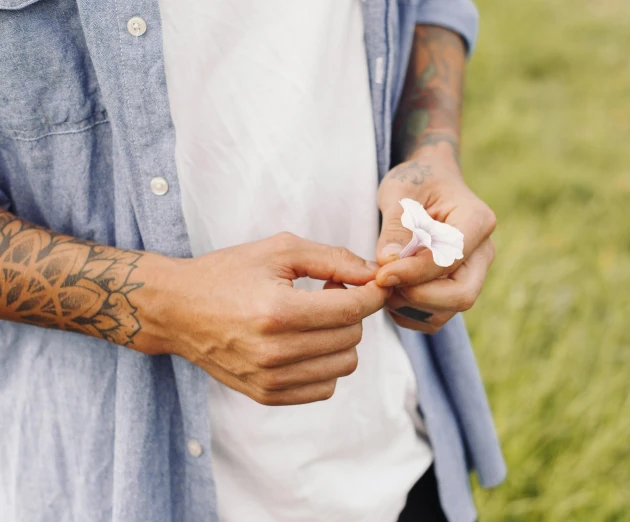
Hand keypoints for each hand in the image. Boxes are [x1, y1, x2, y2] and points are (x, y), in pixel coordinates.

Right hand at [156, 233, 388, 405]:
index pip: (351, 310)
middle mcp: (275, 352)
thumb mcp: (279, 250)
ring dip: (341, 339)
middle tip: (328, 292)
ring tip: (316, 318)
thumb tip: (374, 274)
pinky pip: (324, 388)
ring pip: (344, 365)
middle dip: (351, 311)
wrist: (177, 309)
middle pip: (351, 336)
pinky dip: (326, 364)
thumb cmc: (228, 273)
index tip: (373, 282)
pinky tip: (307, 342)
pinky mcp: (266, 395)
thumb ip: (333, 258)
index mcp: (278, 312)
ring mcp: (270, 379)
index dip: (372, 294)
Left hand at [374, 154, 495, 332]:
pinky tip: (389, 291)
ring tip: (382, 283)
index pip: (451, 259)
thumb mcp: (400, 191)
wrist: (429, 182)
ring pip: (447, 311)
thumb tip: (389, 262)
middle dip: (418, 297)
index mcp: (477, 221)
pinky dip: (408, 313)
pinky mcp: (456, 290)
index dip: (415, 272)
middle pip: (462, 295)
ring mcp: (472, 275)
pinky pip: (435, 318)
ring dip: (409, 306)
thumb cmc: (416, 181)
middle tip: (383, 283)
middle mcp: (482, 252)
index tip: (381, 274)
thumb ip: (396, 226)